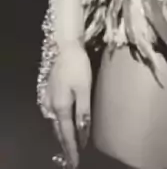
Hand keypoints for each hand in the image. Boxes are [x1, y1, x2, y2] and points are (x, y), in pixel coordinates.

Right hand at [43, 41, 91, 168]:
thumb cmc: (77, 65)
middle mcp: (50, 106)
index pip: (67, 134)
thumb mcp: (84, 89)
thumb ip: (83, 112)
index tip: (76, 162)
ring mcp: (46, 98)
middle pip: (58, 130)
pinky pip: (51, 113)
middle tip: (72, 157)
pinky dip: (57, 122)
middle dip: (66, 145)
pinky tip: (61, 122)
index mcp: (61, 107)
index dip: (72, 149)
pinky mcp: (46, 91)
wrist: (64, 45)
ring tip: (69, 144)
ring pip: (54, 122)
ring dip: (61, 134)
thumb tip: (83, 134)